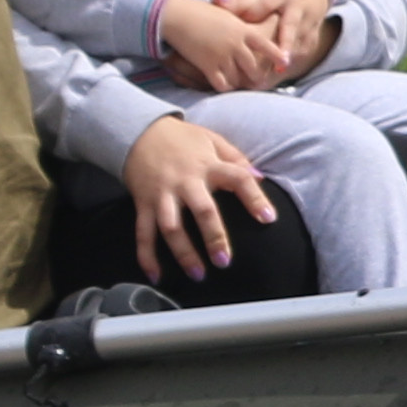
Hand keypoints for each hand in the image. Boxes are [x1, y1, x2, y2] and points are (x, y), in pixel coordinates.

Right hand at [125, 115, 284, 283]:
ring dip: (183, 253)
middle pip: (202, 211)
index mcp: (208, 165)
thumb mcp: (212, 140)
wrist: (138, 131)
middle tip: (224, 261)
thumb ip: (236, 158)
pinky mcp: (142, 203)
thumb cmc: (182, 139)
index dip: (254, 198)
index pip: (237, 179)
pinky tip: (156, 275)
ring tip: (198, 275)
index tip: (268, 219)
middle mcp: (185, 182)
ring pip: (171, 228)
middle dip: (214, 237)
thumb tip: (261, 177)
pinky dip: (147, 256)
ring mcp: (162, 195)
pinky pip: (143, 233)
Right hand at [155, 0, 282, 93]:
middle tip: (258, 81)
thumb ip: (241, 26)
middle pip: (253, 67)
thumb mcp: (228, 14)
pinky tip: (224, 86)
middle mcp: (236, 45)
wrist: (178, 16)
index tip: (285, 64)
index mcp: (243, 30)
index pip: (267, 46)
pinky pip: (221, 84)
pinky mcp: (207, 66)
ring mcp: (222, 56)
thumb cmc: (202, 12)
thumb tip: (253, 30)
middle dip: (257, 76)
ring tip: (242, 85)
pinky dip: (225, 87)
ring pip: (239, 77)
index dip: (277, 56)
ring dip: (241, 83)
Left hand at [206, 0, 336, 83]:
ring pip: (298, 45)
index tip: (240, 29)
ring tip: (264, 80)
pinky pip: (302, 53)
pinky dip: (287, 66)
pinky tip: (272, 78)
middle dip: (285, 45)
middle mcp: (299, 9)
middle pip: (291, 28)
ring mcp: (309, 24)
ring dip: (283, 62)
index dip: (251, 14)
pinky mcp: (313, 36)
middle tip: (280, 63)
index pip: (266, 5)